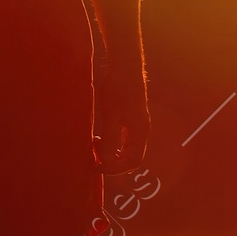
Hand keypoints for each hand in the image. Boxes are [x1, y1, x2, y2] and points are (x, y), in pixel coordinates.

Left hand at [92, 52, 148, 174]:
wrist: (124, 66)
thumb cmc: (117, 87)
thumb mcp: (110, 114)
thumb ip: (111, 139)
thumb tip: (108, 161)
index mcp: (140, 132)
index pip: (132, 161)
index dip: (115, 169)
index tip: (97, 166)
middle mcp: (142, 131)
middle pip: (131, 158)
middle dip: (112, 162)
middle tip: (93, 156)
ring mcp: (139, 125)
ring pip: (127, 150)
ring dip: (111, 153)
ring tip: (95, 143)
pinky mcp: (133, 119)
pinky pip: (125, 140)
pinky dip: (113, 144)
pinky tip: (100, 137)